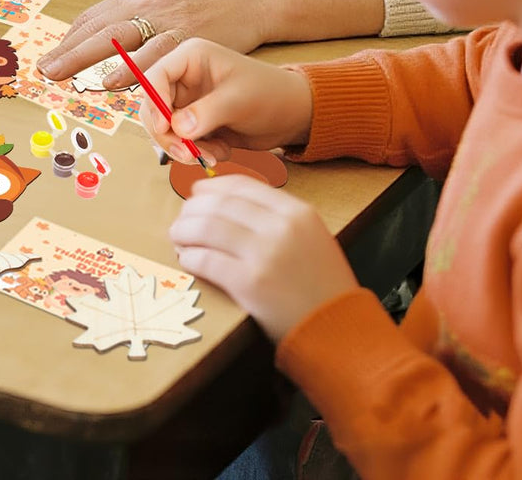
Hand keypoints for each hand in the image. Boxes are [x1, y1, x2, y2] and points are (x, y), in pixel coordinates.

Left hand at [36, 0, 268, 83]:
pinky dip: (133, 68)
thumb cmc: (202, 3)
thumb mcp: (161, 2)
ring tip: (68, 77)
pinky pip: (156, 54)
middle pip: (99, 28)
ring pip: (121, 39)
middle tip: (46, 71)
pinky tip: (116, 80)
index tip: (49, 58)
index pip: (93, 17)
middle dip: (69, 51)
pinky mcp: (189, 37)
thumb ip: (131, 19)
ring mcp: (167, 19)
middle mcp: (147, 4)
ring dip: (91, 59)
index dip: (69, 39)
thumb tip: (97, 41)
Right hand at [136, 37, 312, 163]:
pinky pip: (180, 140)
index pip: (155, 76)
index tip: (164, 127)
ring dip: (182, 146)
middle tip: (186, 153)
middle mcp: (184, 78)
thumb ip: (206, 113)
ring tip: (212, 156)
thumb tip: (176, 128)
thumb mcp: (238, 100)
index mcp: (190, 58)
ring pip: (164, 127)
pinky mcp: (194, 122)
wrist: (293, 115)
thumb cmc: (270, 94)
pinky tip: (220, 152)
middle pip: (153, 106)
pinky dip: (195, 151)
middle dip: (166, 133)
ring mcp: (188, 101)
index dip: (154, 102)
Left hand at [169, 175, 358, 341]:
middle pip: (219, 204)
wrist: (343, 335)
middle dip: (192, 210)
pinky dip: (190, 257)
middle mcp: (281, 227)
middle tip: (182, 221)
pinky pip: (206, 260)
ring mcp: (265, 254)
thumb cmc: (323, 289)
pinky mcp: (250, 283)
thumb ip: (276, 219)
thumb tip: (226, 203)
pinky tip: (187, 260)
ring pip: (207, 227)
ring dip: (184, 231)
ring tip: (178, 239)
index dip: (212, 187)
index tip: (197, 193)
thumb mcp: (311, 240)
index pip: (242, 185)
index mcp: (298, 212)